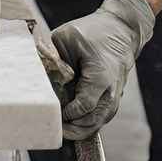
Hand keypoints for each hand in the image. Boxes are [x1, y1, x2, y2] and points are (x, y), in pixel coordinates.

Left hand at [50, 0, 154, 138]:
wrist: (120, 31)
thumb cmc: (93, 32)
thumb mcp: (67, 37)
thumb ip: (54, 56)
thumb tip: (40, 76)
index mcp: (101, 77)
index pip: (83, 106)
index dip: (68, 114)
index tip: (55, 112)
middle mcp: (111, 92)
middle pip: (91, 122)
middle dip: (72, 129)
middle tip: (55, 129)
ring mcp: (115, 98)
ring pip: (97, 124)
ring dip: (79, 129)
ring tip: (62, 128)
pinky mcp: (113, 100)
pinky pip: (100, 118)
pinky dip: (86, 123)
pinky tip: (72, 123)